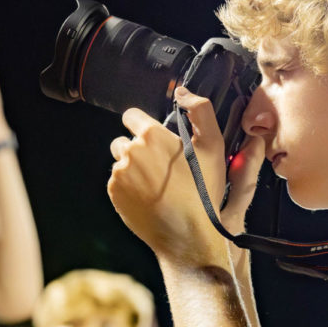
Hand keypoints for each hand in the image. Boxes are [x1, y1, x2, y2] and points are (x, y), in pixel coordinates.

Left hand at [107, 90, 228, 264]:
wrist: (188, 235)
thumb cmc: (203, 190)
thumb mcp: (213, 146)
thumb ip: (201, 110)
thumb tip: (182, 91)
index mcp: (151, 135)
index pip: (132, 115)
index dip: (144, 125)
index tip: (157, 139)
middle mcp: (130, 151)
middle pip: (126, 140)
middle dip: (140, 149)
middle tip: (163, 167)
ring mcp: (119, 174)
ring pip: (121, 161)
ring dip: (134, 167)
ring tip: (157, 183)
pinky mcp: (114, 193)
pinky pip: (117, 182)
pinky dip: (129, 186)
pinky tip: (148, 196)